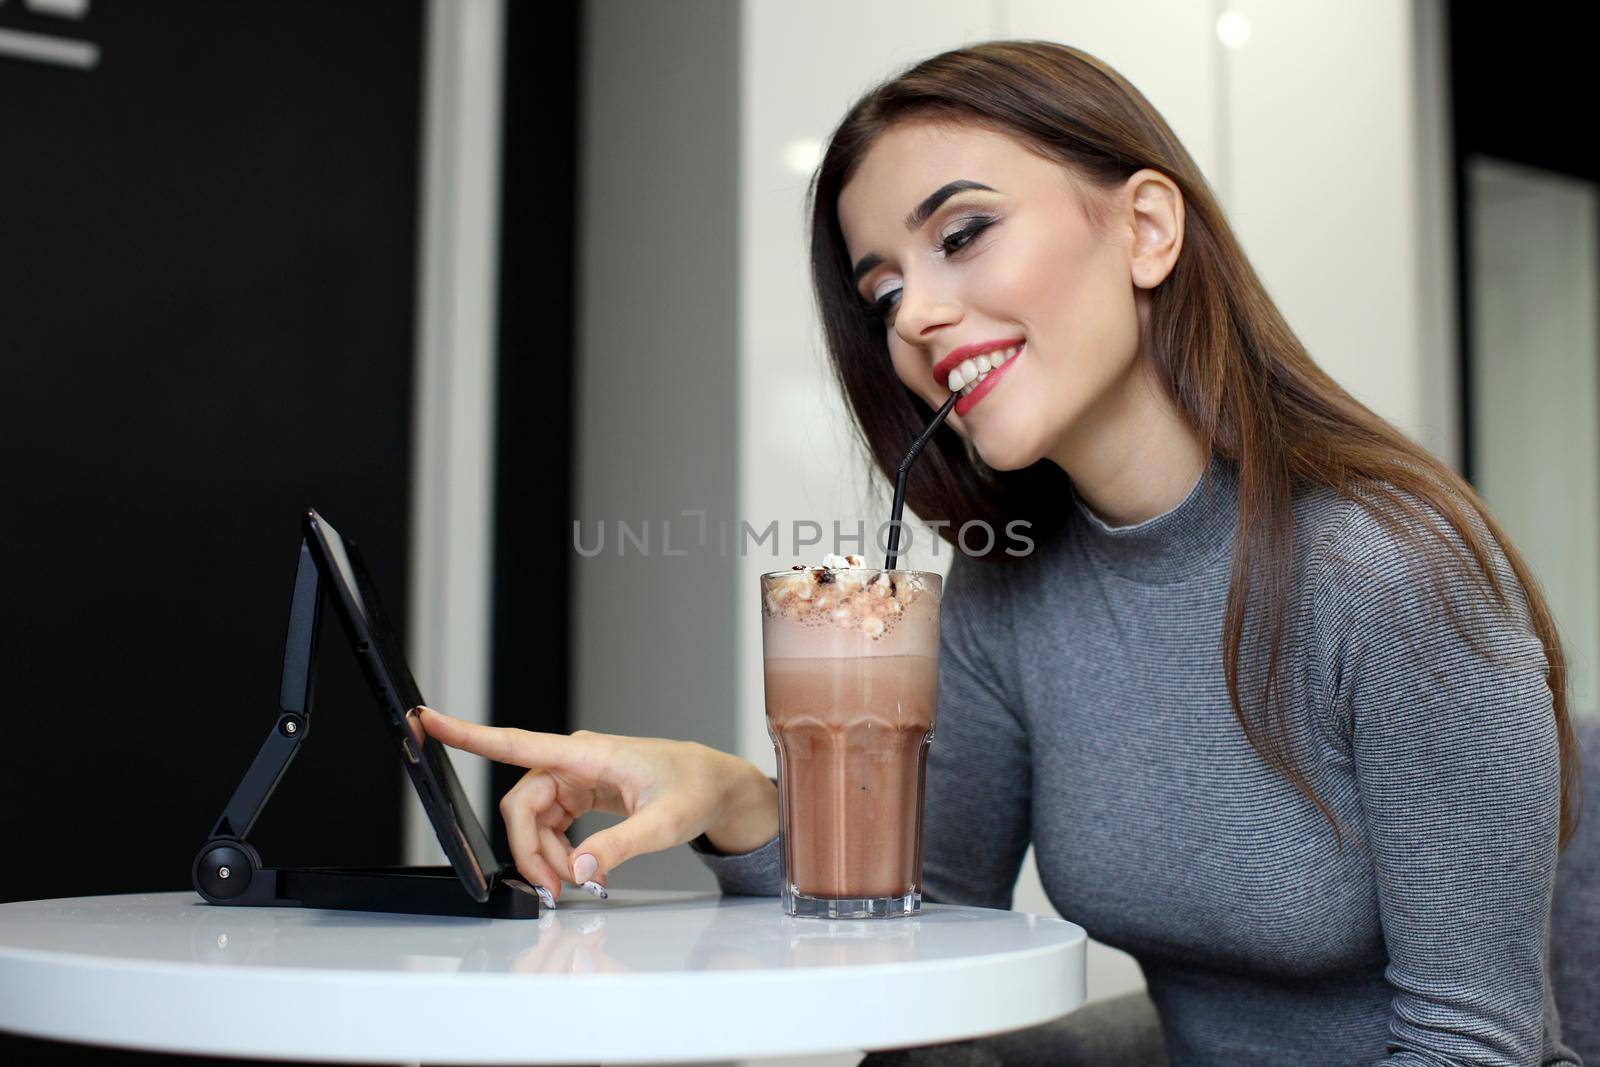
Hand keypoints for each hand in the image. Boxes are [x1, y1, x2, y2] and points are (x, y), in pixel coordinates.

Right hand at [415, 707, 774, 901]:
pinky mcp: (581, 792)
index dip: (467, 734)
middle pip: (522, 805)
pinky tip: (582, 871)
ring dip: (546, 857)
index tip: (426, 719)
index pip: (515, 742)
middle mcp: (575, 761)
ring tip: (581, 883)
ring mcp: (576, 777)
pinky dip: (559, 853)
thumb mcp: (664, 823)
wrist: (715, 784)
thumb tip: (581, 871)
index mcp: (588, 754)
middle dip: (530, 851)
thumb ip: (621, 847)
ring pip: (533, 820)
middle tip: (556, 890)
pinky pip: (551, 824)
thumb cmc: (695, 789)